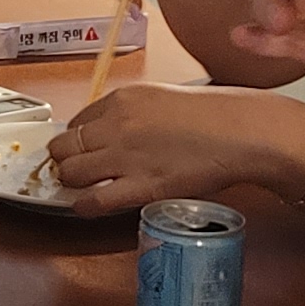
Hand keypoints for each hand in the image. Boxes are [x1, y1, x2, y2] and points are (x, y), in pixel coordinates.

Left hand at [46, 85, 304, 213]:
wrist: (239, 132)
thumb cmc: (210, 117)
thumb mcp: (160, 99)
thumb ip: (130, 114)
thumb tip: (109, 133)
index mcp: (121, 99)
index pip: (76, 121)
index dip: (75, 139)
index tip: (80, 150)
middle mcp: (116, 125)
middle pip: (65, 146)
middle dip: (64, 160)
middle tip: (75, 170)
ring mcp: (125, 156)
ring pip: (71, 172)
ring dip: (71, 182)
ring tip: (81, 188)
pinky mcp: (140, 186)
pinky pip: (94, 200)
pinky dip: (83, 205)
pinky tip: (86, 206)